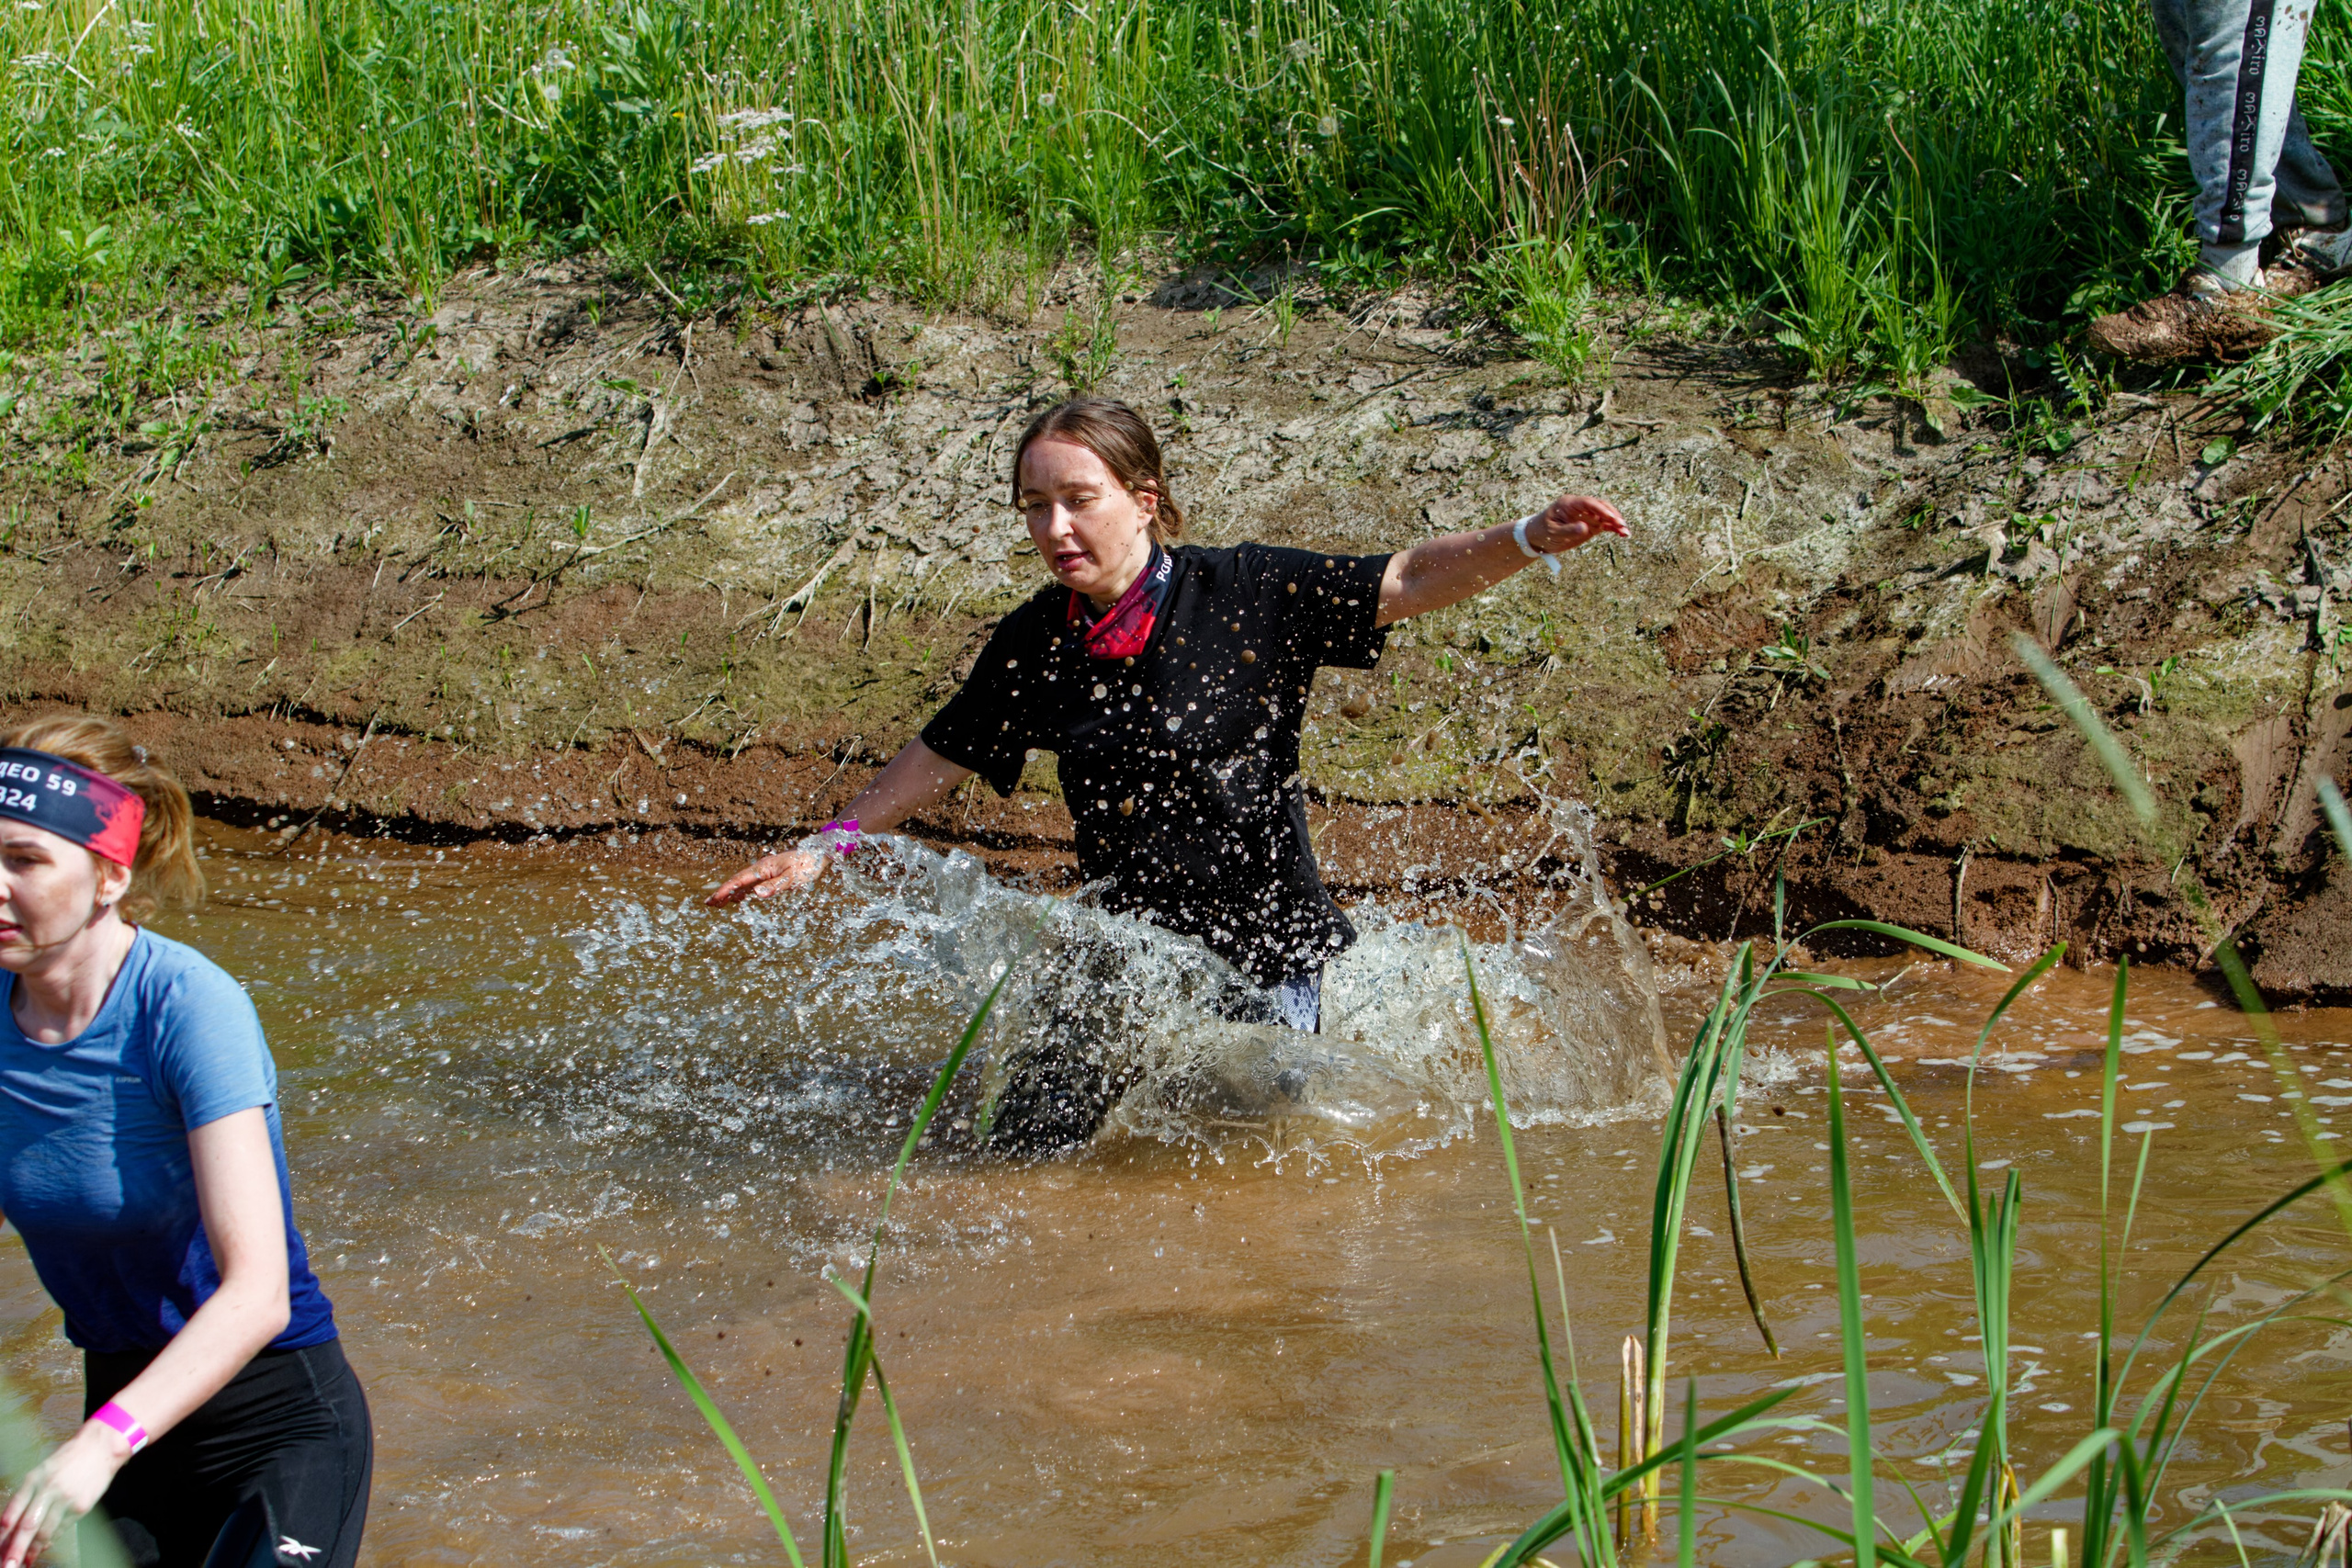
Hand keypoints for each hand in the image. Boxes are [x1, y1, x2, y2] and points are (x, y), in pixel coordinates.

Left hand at [1, 1425, 128, 1567]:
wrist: (101, 1447)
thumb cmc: (70, 1459)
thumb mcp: (43, 1471)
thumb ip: (29, 1494)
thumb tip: (14, 1523)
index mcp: (34, 1479)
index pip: (12, 1512)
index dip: (3, 1534)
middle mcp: (48, 1489)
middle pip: (27, 1526)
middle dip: (15, 1550)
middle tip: (8, 1565)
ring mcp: (66, 1498)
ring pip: (45, 1531)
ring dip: (34, 1550)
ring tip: (26, 1561)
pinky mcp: (81, 1506)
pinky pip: (62, 1528)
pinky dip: (51, 1540)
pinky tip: (45, 1547)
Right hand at [706, 849, 824, 905]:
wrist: (817, 854)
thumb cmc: (806, 866)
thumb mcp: (793, 878)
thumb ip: (775, 886)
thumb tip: (756, 895)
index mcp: (763, 868)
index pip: (740, 880)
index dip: (726, 890)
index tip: (714, 900)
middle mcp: (760, 868)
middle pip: (737, 881)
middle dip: (722, 892)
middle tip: (708, 904)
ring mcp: (764, 871)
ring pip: (742, 882)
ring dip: (730, 892)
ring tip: (717, 904)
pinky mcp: (769, 874)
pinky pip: (751, 883)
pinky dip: (741, 891)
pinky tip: (738, 899)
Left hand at [1528, 494, 1629, 552]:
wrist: (1537, 537)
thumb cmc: (1542, 532)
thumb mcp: (1552, 532)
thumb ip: (1568, 530)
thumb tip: (1585, 528)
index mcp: (1569, 504)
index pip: (1588, 503)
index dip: (1600, 509)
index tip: (1610, 517)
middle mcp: (1580, 507)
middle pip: (1600, 506)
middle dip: (1612, 515)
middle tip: (1621, 525)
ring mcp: (1586, 515)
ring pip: (1606, 515)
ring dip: (1616, 522)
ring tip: (1625, 532)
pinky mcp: (1590, 525)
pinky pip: (1605, 524)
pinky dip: (1614, 528)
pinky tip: (1624, 534)